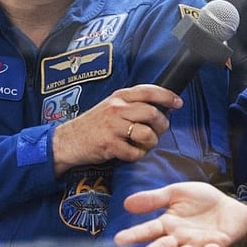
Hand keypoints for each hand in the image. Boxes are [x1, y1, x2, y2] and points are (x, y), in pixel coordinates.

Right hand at [52, 84, 179, 175]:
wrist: (68, 141)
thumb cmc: (93, 125)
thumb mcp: (111, 106)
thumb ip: (132, 104)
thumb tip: (161, 107)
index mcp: (119, 96)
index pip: (148, 91)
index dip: (167, 96)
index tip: (178, 103)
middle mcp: (116, 108)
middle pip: (153, 113)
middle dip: (162, 126)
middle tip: (158, 131)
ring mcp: (113, 126)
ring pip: (147, 134)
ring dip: (151, 143)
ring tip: (144, 145)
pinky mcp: (109, 145)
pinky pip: (135, 152)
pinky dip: (137, 155)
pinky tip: (130, 153)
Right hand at [114, 182, 246, 246]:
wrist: (229, 206)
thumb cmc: (201, 200)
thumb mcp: (176, 192)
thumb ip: (154, 198)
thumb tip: (127, 203)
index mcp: (168, 224)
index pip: (148, 230)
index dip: (134, 235)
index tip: (119, 240)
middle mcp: (180, 237)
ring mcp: (197, 243)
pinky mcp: (216, 245)